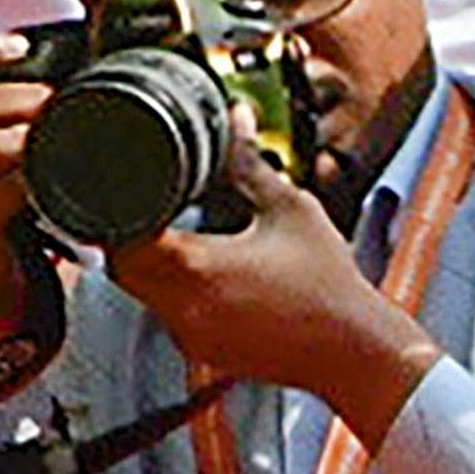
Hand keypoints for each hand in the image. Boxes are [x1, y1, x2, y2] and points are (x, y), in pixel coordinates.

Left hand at [100, 123, 442, 437]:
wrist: (355, 352)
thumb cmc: (330, 290)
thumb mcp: (290, 210)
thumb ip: (250, 161)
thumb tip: (236, 121)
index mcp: (195, 267)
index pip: (121, 235)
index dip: (119, 209)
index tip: (132, 192)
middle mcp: (183, 307)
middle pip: (121, 267)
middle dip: (131, 238)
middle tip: (155, 213)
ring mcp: (192, 336)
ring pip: (143, 294)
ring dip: (154, 267)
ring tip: (191, 245)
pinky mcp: (206, 352)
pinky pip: (172, 317)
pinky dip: (180, 295)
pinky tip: (218, 282)